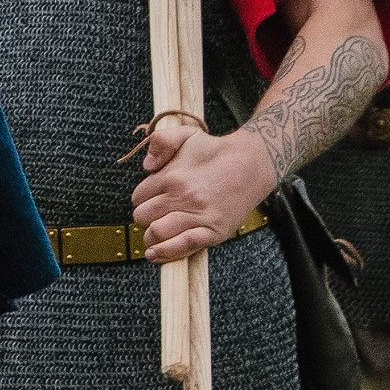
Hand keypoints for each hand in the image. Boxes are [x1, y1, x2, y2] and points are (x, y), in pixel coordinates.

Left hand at [132, 119, 272, 260]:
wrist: (251, 165)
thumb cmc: (215, 151)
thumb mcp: (186, 134)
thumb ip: (161, 141)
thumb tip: (146, 166)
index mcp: (172, 176)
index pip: (138, 197)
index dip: (141, 199)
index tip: (151, 199)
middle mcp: (183, 197)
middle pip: (143, 216)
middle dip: (144, 217)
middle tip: (153, 216)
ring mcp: (198, 216)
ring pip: (157, 232)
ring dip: (150, 236)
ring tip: (153, 235)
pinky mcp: (213, 231)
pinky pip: (184, 246)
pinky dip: (166, 253)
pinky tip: (154, 255)